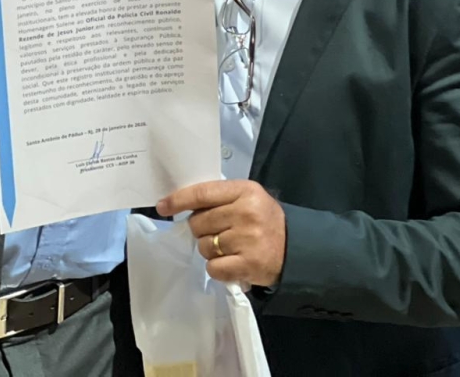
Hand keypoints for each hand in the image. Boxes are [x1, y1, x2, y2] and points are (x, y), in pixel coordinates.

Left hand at [157, 180, 285, 287]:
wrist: (296, 248)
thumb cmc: (265, 219)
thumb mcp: (248, 197)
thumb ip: (220, 197)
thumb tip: (183, 205)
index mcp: (244, 191)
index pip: (203, 193)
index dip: (179, 199)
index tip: (162, 205)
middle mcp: (245, 213)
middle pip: (199, 222)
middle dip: (201, 229)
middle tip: (217, 231)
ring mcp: (247, 240)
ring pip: (204, 246)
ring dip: (210, 249)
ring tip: (228, 247)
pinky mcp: (247, 265)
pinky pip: (213, 268)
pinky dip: (217, 268)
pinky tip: (231, 262)